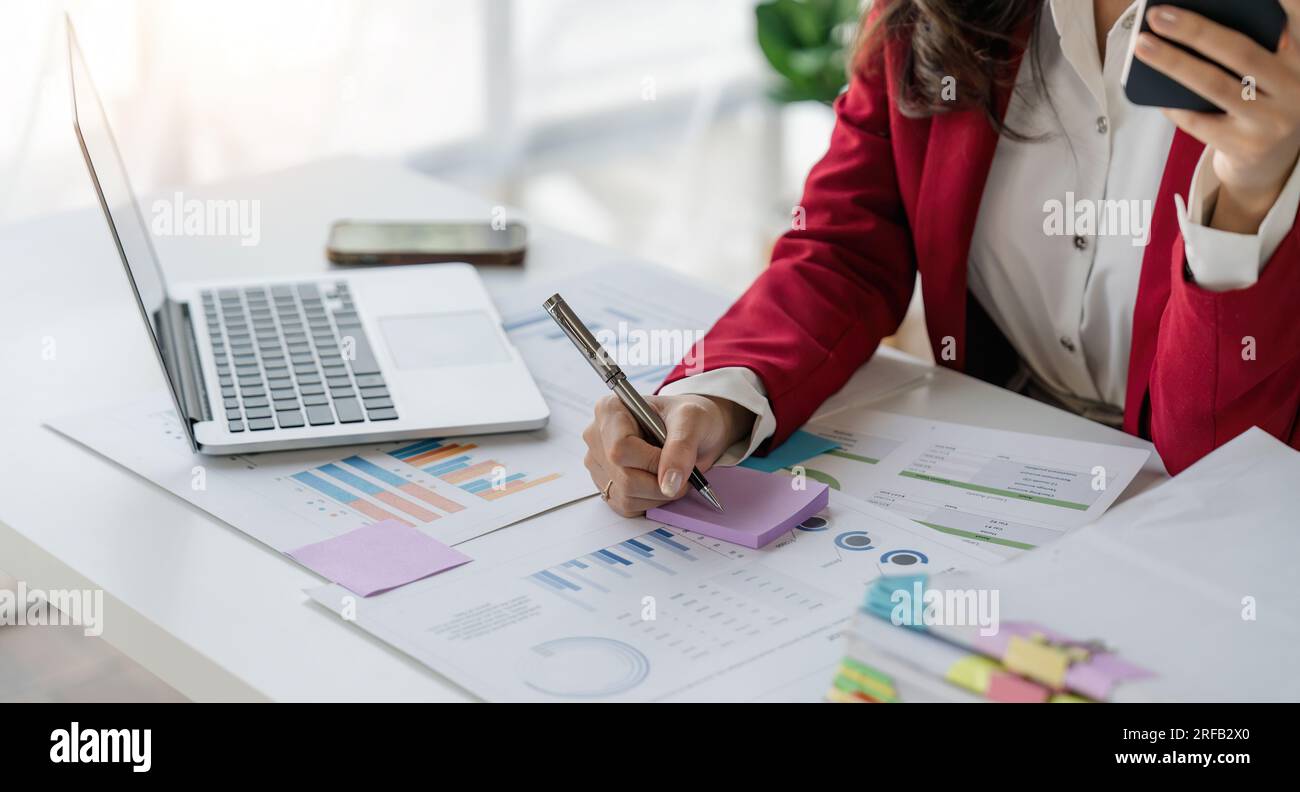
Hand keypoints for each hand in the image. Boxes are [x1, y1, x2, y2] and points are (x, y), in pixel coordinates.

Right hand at [581, 393, 753, 516]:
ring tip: (671, 473)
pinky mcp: (605, 485)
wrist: (693, 429)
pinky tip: (658, 482)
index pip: (620, 448)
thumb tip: (668, 484)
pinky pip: (625, 506)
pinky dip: (649, 501)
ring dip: (657, 493)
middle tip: (681, 471)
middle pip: (623, 476)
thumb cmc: (689, 417)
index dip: (651, 462)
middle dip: (659, 481)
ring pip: (625, 495)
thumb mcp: (692, 420)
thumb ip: (681, 448)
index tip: (675, 462)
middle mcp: (597, 436)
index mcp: (610, 410)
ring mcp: (598, 463)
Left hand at [1135, 1, 1299, 233]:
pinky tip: (1148, 86)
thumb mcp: (1270, 71)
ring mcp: (1273, 120)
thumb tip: (1187, 24)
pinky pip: (1198, 120)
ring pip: (1214, 85)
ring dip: (1172, 62)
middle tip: (1157, 14)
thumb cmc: (1261, 100)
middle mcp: (1296, 87)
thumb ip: (1250, 48)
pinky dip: (1171, 101)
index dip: (1277, 2)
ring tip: (1142, 45)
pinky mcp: (1247, 147)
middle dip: (1195, 30)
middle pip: (1240, 51)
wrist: (1272, 163)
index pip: (1294, 18)